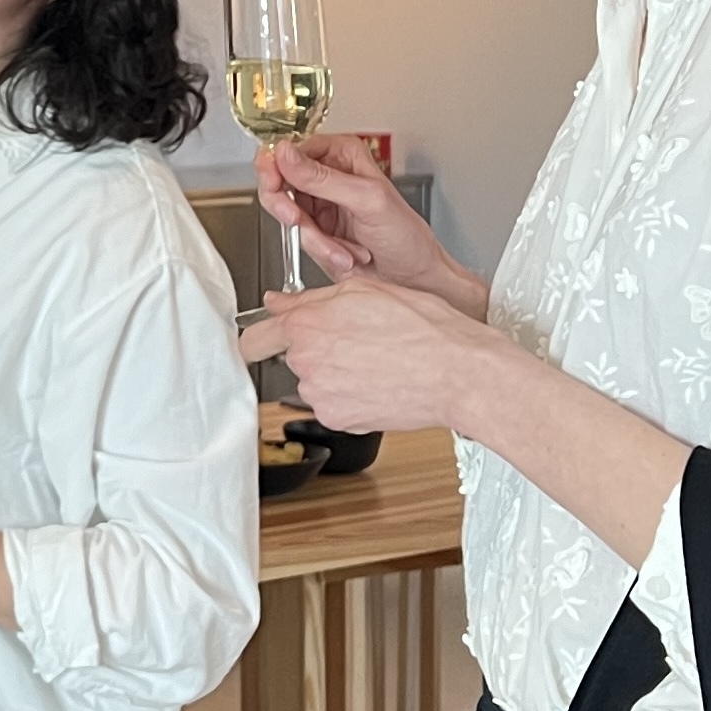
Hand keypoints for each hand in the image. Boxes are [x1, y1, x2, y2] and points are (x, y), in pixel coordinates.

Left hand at [239, 276, 501, 433]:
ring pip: (314, 382)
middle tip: (353, 340)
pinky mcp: (339, 421)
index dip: (263, 336)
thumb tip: (277, 303)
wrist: (457, 373)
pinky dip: (349, 396)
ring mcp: (321, 396)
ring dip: (333, 373)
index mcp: (307, 326)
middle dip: (314, 349)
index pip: (253, 338)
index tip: (265, 338)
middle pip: (292, 358)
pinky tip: (378, 382)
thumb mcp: (365, 290)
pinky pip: (333, 405)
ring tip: (374, 360)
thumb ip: (309, 298)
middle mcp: (306, 364)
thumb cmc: (424, 329)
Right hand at [259, 135, 463, 295]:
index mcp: (342, 154)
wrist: (412, 277)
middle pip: (278, 179)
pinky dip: (316, 250)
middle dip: (289, 208)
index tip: (276, 185)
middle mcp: (328, 175)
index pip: (292, 148)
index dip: (276, 166)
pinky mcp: (315, 230)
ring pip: (284, 212)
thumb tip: (286, 155)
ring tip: (340, 246)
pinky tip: (343, 253)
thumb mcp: (366, 200)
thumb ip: (323, 178)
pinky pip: (296, 237)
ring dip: (311, 236)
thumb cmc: (406, 236)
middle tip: (297, 220)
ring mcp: (319, 204)